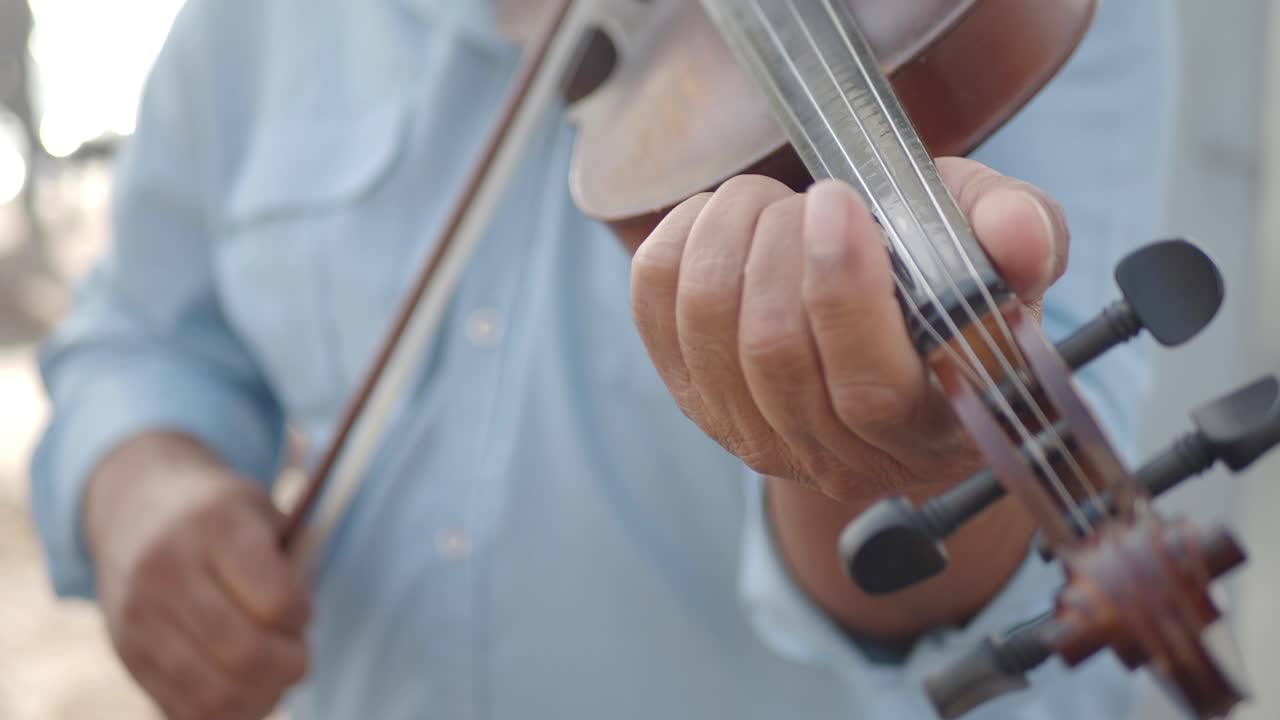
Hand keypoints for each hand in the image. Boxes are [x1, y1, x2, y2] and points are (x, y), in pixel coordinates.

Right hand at [85, 433, 310, 719]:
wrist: (134, 507)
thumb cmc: (221, 514)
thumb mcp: (265, 513)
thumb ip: (295, 564)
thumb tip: (300, 628)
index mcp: (214, 526)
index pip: (276, 602)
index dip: (301, 617)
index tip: (302, 610)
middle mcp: (167, 569)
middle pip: (245, 654)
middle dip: (288, 665)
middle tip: (299, 656)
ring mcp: (139, 616)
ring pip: (214, 692)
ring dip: (261, 696)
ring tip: (274, 676)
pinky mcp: (126, 652)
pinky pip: (184, 709)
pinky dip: (226, 711)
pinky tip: (243, 690)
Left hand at [630, 158, 1067, 502]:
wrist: (877, 329)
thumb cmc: (946, 290)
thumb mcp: (1000, 257)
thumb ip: (1023, 237)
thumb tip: (1018, 236)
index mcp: (930, 429)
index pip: (869, 389)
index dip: (841, 292)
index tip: (837, 202)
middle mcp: (834, 453)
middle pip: (775, 351)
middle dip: (782, 245)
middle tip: (814, 196)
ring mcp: (752, 432)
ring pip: (707, 323)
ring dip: (731, 233)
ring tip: (772, 203)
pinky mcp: (691, 393)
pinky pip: (653, 305)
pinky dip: (679, 240)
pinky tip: (722, 221)